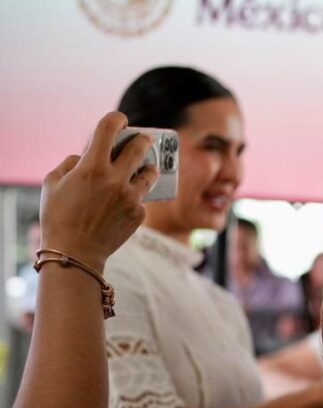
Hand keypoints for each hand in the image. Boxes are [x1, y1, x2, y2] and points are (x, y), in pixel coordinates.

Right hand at [39, 111, 155, 269]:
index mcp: (92, 166)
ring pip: (150, 173)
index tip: (120, 120)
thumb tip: (86, 154)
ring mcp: (131, 197)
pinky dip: (134, 198)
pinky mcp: (139, 214)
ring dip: (148, 168)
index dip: (117, 119)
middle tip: (145, 140)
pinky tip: (124, 204)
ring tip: (145, 169)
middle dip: (143, 140)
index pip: (109, 128)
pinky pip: (141, 199)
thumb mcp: (53, 183)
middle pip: (140, 147)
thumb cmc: (58, 216)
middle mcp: (116, 179)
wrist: (75, 253)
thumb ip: (72, 163)